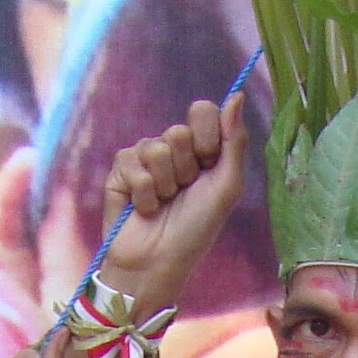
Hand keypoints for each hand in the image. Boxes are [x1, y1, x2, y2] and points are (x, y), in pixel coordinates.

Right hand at [97, 94, 247, 316]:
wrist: (158, 262)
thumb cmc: (196, 230)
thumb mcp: (225, 188)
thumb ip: (234, 142)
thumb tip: (237, 95)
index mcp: (201, 151)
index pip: (203, 111)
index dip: (207, 135)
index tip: (208, 163)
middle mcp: (173, 150)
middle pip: (179, 130)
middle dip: (186, 167)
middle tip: (183, 193)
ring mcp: (144, 158)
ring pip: (156, 147)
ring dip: (166, 184)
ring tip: (164, 204)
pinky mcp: (121, 170)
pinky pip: (133, 164)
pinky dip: (144, 193)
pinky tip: (145, 209)